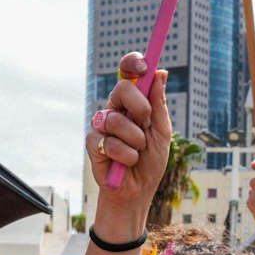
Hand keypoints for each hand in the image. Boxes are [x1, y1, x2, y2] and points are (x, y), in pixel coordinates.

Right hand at [87, 52, 172, 220]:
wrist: (139, 190)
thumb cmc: (151, 161)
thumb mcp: (162, 132)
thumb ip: (159, 104)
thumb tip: (160, 73)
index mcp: (133, 103)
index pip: (128, 75)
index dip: (133, 64)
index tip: (144, 65)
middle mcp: (115, 110)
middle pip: (121, 88)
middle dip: (139, 104)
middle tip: (146, 121)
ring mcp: (102, 126)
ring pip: (115, 118)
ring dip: (135, 139)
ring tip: (138, 152)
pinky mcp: (92, 144)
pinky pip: (108, 142)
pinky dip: (125, 155)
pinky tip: (126, 163)